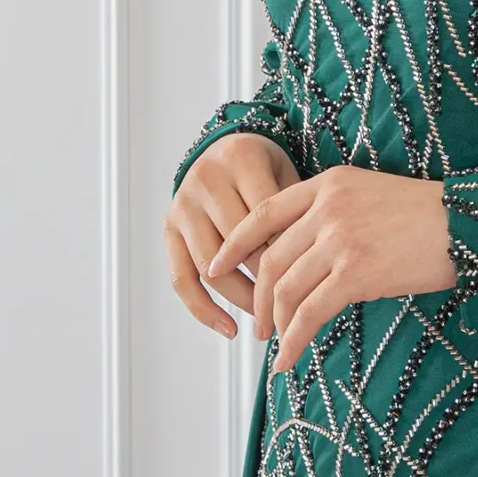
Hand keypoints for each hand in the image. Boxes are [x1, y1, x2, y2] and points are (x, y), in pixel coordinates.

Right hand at [165, 133, 299, 337]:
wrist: (227, 147)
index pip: (265, 219)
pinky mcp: (168, 229)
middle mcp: (205, 179)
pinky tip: (229, 329)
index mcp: (240, 159)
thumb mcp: (287, 176)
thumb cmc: (267, 169)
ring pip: (210, 267)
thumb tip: (310, 269)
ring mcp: (182, 205)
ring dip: (240, 299)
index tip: (310, 281)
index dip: (287, 253)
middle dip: (266, 281)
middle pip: (237, 245)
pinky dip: (204, 310)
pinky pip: (181, 279)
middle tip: (293, 308)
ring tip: (267, 319)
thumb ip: (294, 213)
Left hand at [206, 167, 456, 373]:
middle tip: (259, 324)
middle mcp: (327, 208)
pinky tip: (289, 357)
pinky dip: (294, 339)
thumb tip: (303, 259)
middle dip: (257, 297)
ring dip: (275, 322)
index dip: (235, 243)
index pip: (264, 213)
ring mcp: (340, 239)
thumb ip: (332, 215)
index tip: (217, 266)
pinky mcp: (355, 272)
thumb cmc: (426, 216)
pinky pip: (310, 312)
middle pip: (271, 259)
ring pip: (285, 288)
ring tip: (275, 344)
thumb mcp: (370, 196)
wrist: (468, 224)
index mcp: (328, 184)